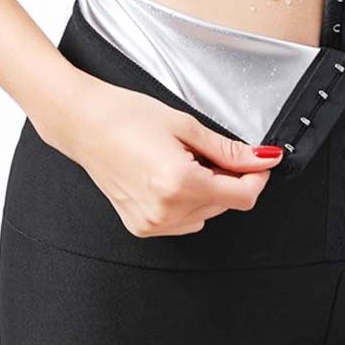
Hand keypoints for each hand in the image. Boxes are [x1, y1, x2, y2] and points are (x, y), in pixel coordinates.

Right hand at [35, 70, 282, 237]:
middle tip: (207, 152)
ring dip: (207, 192)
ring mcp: (153, 223)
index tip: (259, 163)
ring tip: (181, 162)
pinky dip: (187, 203)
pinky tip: (168, 178)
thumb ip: (229, 150)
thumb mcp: (186, 126)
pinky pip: (184, 222)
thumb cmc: (124, 117)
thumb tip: (262, 159)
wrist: (82, 123)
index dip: (257, 178)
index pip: (242, 197)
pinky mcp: (142, 227)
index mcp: (180, 184)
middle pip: (225, 205)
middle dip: (227, 180)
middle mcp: (166, 211)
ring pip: (206, 216)